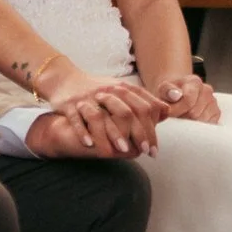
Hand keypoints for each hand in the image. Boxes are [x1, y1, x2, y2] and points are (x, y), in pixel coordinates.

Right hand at [26, 86, 161, 158]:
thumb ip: (144, 102)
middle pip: (127, 112)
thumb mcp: (122, 91)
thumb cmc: (98, 90)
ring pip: (101, 116)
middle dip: (138, 133)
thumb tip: (167, 112)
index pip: (143, 107)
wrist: (64, 79)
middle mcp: (106, 92)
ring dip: (113, 134)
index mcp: (122, 89)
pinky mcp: (70, 104)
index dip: (151, 128)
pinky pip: (76, 119)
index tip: (154, 147)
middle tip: (144, 151)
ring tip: (122, 151)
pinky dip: (82, 132)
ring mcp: (87, 98)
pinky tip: (90, 145)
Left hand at [152, 72, 219, 123]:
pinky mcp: (216, 114)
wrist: (177, 96)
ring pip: (201, 122)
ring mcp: (213, 103)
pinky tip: (190, 121)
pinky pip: (207, 127)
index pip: (188, 101)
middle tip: (174, 116)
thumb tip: (175, 95)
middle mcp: (207, 91)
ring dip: (189, 124)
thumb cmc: (170, 94)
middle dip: (181, 118)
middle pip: (194, 114)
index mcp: (194, 82)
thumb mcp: (163, 89)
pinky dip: (197, 128)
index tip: (168, 113)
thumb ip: (166, 90)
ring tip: (181, 118)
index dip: (176, 110)